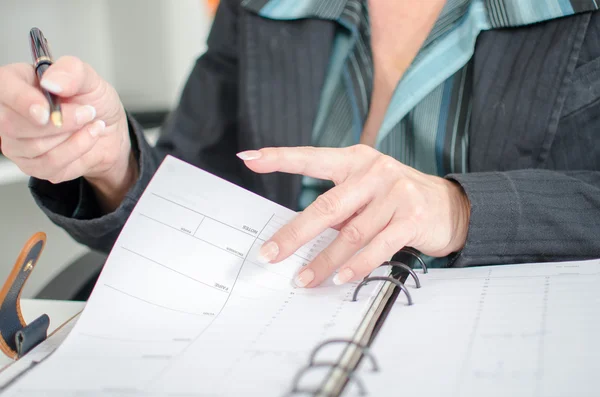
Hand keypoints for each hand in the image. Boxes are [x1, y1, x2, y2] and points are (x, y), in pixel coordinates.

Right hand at [0, 56, 136, 211]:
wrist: (110, 132)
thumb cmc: (94, 102)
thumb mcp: (91, 79)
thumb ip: (72, 71)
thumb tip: (51, 82)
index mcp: (18, 82)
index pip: (3, 88)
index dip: (21, 100)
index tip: (45, 110)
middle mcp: (11, 114)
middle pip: (15, 125)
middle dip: (61, 121)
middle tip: (87, 111)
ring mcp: (18, 143)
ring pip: (36, 147)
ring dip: (73, 135)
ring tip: (90, 123)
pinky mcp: (34, 165)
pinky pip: (51, 164)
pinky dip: (77, 149)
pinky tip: (89, 137)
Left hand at [238, 144, 470, 286]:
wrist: (451, 205)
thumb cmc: (397, 198)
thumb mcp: (366, 191)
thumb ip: (338, 205)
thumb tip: (298, 233)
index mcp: (356, 160)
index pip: (312, 158)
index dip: (280, 158)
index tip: (248, 159)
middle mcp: (375, 172)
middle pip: (327, 206)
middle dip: (294, 234)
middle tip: (271, 253)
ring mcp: (396, 194)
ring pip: (350, 234)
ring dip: (323, 261)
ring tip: (303, 279)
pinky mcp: (412, 218)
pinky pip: (377, 247)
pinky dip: (356, 266)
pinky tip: (339, 278)